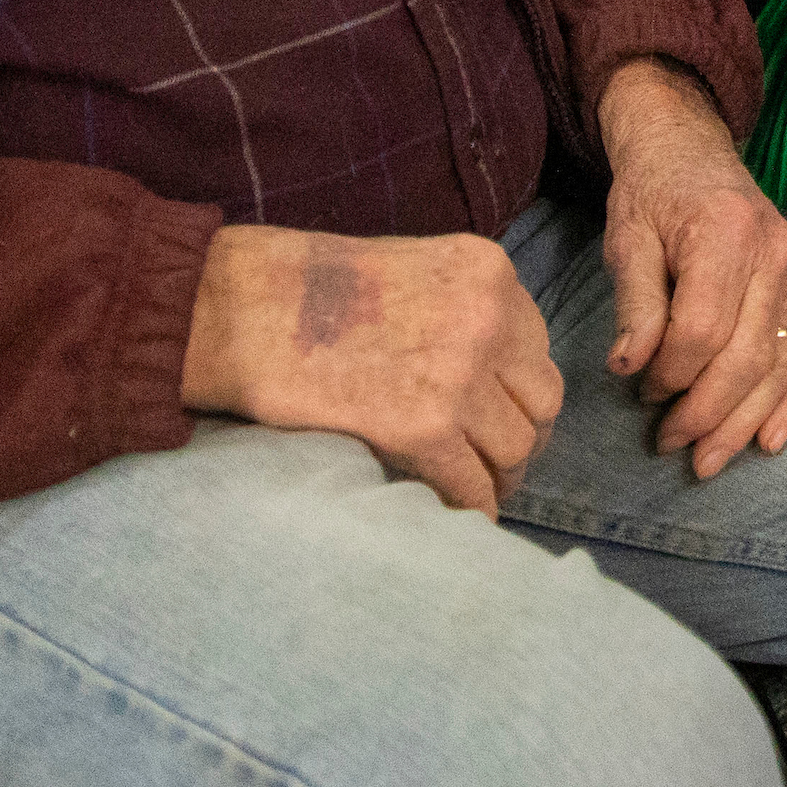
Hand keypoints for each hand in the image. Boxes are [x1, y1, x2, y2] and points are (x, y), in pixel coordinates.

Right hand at [181, 224, 564, 516]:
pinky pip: (472, 487)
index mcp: (488, 273)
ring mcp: (459, 374)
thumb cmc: (313, 290)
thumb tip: (492, 377)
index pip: (537, 349)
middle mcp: (487, 319)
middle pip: (542, 402)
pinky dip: (471, 508)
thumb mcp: (413, 271)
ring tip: (477, 490)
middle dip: (524, 437)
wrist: (244, 309)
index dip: (519, 391)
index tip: (504, 415)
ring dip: (499, 477)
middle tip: (498, 463)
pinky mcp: (423, 427)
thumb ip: (462, 312)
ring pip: (516, 449)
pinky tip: (457, 515)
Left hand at [595, 60, 786, 478]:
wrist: (690, 149)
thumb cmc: (652, 193)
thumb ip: (634, 303)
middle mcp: (774, 254)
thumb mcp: (627, 237)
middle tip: (668, 443)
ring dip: (744, 422)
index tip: (639, 389)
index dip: (669, 373)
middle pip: (747, 356)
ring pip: (780, 366)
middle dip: (706, 412)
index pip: (702, 330)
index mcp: (725, 234)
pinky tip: (771, 441)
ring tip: (708, 460)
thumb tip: (630, 366)